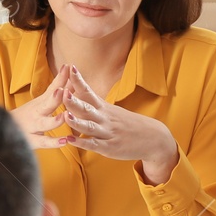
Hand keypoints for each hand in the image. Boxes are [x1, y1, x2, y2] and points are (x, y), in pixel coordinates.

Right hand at [9, 63, 75, 149]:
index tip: (68, 67)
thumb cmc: (28, 114)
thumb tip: (68, 70)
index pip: (52, 88)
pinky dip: (53, 142)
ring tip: (65, 116)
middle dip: (55, 98)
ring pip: (44, 124)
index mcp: (41, 102)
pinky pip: (43, 142)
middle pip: (46, 104)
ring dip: (55, 120)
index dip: (60, 79)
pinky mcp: (33, 141)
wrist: (2, 129)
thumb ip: (55, 88)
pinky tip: (64, 141)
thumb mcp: (41, 100)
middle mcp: (36, 112)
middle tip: (62, 90)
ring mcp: (34, 126)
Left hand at [59, 69, 179, 183]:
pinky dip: (82, 143)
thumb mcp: (112, 111)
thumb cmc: (128, 124)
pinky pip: (94, 144)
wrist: (153, 138)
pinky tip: (70, 141)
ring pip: (90, 126)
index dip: (79, 81)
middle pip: (87, 108)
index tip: (70, 67)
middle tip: (61, 91)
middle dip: (73, 100)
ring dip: (77, 121)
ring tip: (65, 116)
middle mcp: (104, 118)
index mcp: (104, 108)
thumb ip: (94, 105)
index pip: (89, 91)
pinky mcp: (109, 147)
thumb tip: (76, 94)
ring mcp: (107, 133)